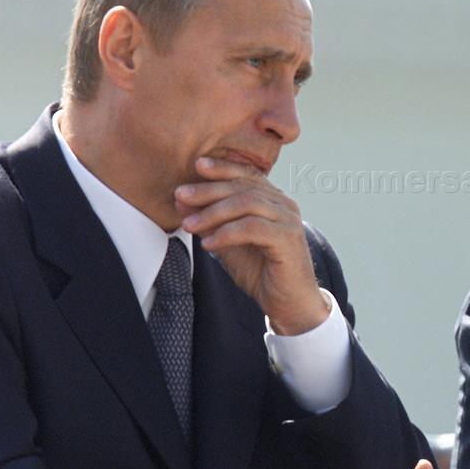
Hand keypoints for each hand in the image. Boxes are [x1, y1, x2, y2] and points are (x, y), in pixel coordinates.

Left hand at [175, 157, 328, 333]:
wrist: (288, 303)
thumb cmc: (261, 271)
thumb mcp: (229, 243)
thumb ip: (210, 221)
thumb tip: (182, 201)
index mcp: (273, 200)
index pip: (247, 175)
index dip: (223, 168)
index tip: (197, 165)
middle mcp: (284, 205)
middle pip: (243, 187)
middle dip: (209, 190)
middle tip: (181, 196)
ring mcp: (288, 220)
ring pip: (247, 204)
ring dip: (213, 213)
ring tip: (189, 225)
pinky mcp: (288, 239)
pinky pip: (253, 228)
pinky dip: (226, 233)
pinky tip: (207, 243)